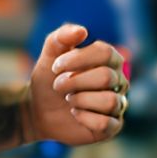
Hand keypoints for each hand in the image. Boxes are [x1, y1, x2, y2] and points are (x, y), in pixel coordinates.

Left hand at [29, 23, 127, 145]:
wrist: (38, 109)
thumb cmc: (49, 79)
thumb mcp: (49, 56)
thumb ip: (61, 38)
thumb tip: (82, 31)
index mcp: (109, 59)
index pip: (105, 52)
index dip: (78, 59)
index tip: (55, 66)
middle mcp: (118, 80)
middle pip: (106, 77)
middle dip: (75, 81)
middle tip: (58, 85)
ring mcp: (117, 104)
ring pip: (110, 101)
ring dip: (81, 100)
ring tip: (68, 99)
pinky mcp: (112, 126)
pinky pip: (107, 124)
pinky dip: (86, 118)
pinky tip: (75, 113)